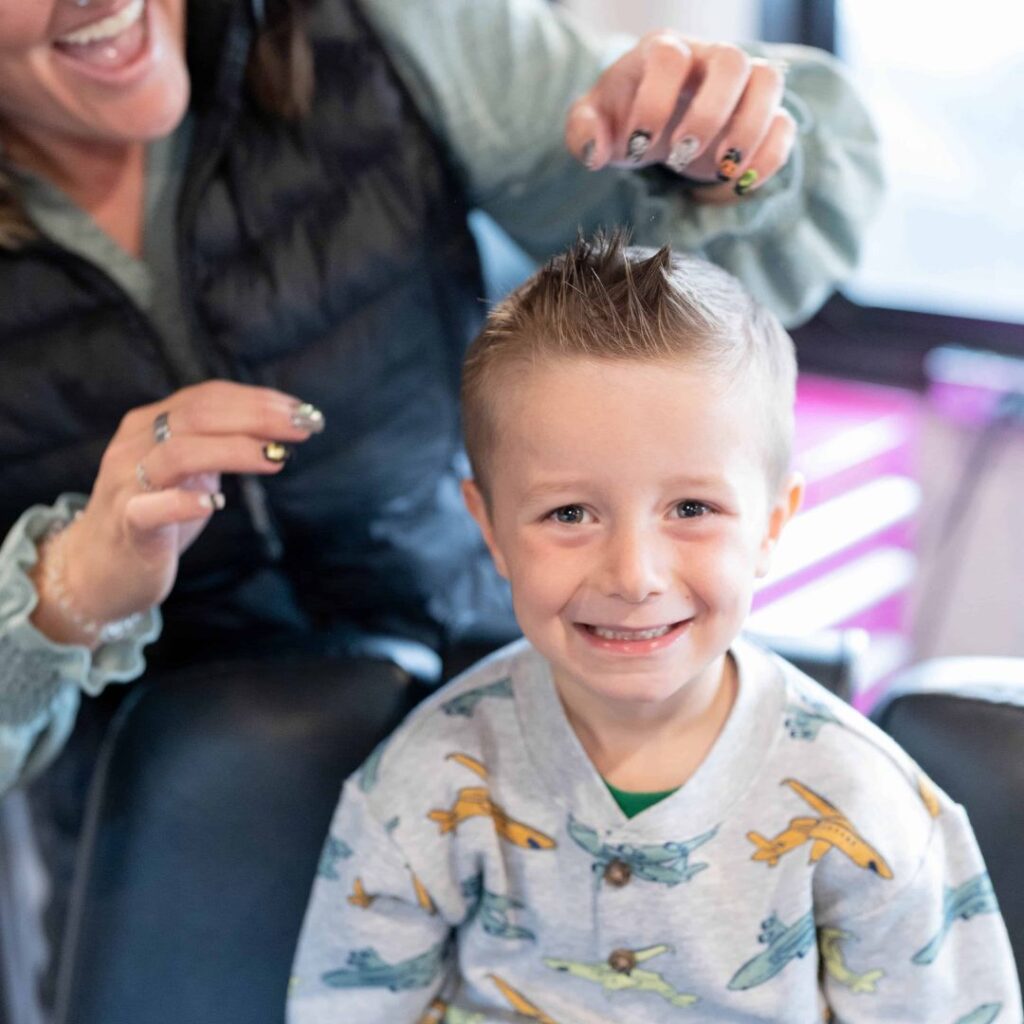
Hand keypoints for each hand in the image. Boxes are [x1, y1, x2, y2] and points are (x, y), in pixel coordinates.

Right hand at [32, 381, 323, 645]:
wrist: (100, 569)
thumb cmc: (155, 516)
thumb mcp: (188, 472)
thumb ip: (219, 446)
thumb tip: (279, 430)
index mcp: (150, 425)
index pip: (207, 396)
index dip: (257, 400)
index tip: (301, 410)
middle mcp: (134, 445)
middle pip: (197, 415)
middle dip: (256, 417)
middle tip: (301, 428)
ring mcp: (126, 484)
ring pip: (178, 453)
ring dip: (233, 450)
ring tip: (276, 458)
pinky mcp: (125, 525)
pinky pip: (150, 508)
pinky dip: (183, 503)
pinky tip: (215, 503)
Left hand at [565, 32, 795, 202]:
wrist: (654, 124)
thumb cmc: (624, 118)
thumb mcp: (593, 123)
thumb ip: (583, 132)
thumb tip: (594, 153)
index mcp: (664, 51)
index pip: (670, 57)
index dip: (655, 102)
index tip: (638, 147)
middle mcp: (709, 58)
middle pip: (731, 61)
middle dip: (708, 115)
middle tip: (679, 156)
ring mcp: (742, 84)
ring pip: (769, 83)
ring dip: (749, 130)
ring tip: (720, 170)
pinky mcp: (763, 116)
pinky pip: (784, 125)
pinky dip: (768, 157)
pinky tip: (738, 185)